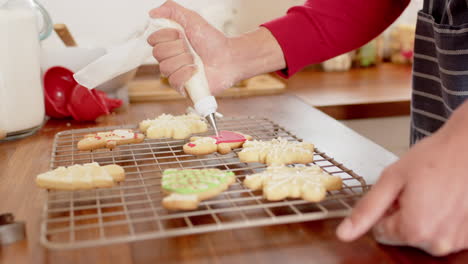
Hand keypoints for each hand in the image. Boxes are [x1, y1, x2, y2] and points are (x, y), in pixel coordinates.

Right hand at [147, 0, 284, 94]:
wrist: (229, 58)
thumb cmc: (213, 41)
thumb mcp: (192, 19)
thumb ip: (172, 10)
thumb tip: (152, 13)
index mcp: (169, 43)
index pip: (153, 40)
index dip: (167, 36)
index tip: (181, 34)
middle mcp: (170, 59)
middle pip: (157, 53)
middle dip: (178, 48)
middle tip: (192, 48)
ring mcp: (175, 73)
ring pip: (165, 68)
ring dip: (184, 61)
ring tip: (197, 60)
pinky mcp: (182, 87)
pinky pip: (174, 81)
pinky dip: (186, 74)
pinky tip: (196, 70)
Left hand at [336, 102, 467, 255]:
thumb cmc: (436, 157)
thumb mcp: (391, 179)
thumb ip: (366, 209)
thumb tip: (344, 234)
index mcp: (414, 230)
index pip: (380, 232)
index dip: (385, 209)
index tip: (397, 192)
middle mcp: (438, 243)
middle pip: (403, 235)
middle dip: (405, 213)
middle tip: (418, 188)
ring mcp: (458, 242)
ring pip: (424, 234)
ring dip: (425, 216)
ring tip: (435, 191)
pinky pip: (445, 232)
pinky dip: (444, 218)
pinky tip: (449, 198)